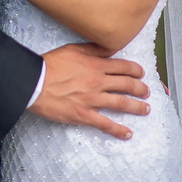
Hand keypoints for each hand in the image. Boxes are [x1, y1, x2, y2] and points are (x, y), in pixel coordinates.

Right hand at [29, 43, 149, 139]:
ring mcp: (92, 99)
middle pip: (127, 85)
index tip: (141, 74)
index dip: (136, 71)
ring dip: (137, 107)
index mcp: (95, 65)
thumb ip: (93, 49)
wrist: (34, 82)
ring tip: (145, 109)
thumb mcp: (72, 49)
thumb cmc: (49, 65)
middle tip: (146, 92)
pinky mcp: (84, 115)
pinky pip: (106, 124)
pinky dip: (118, 130)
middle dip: (141, 89)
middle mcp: (98, 81)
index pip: (124, 67)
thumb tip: (109, 48)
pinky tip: (127, 134)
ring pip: (122, 103)